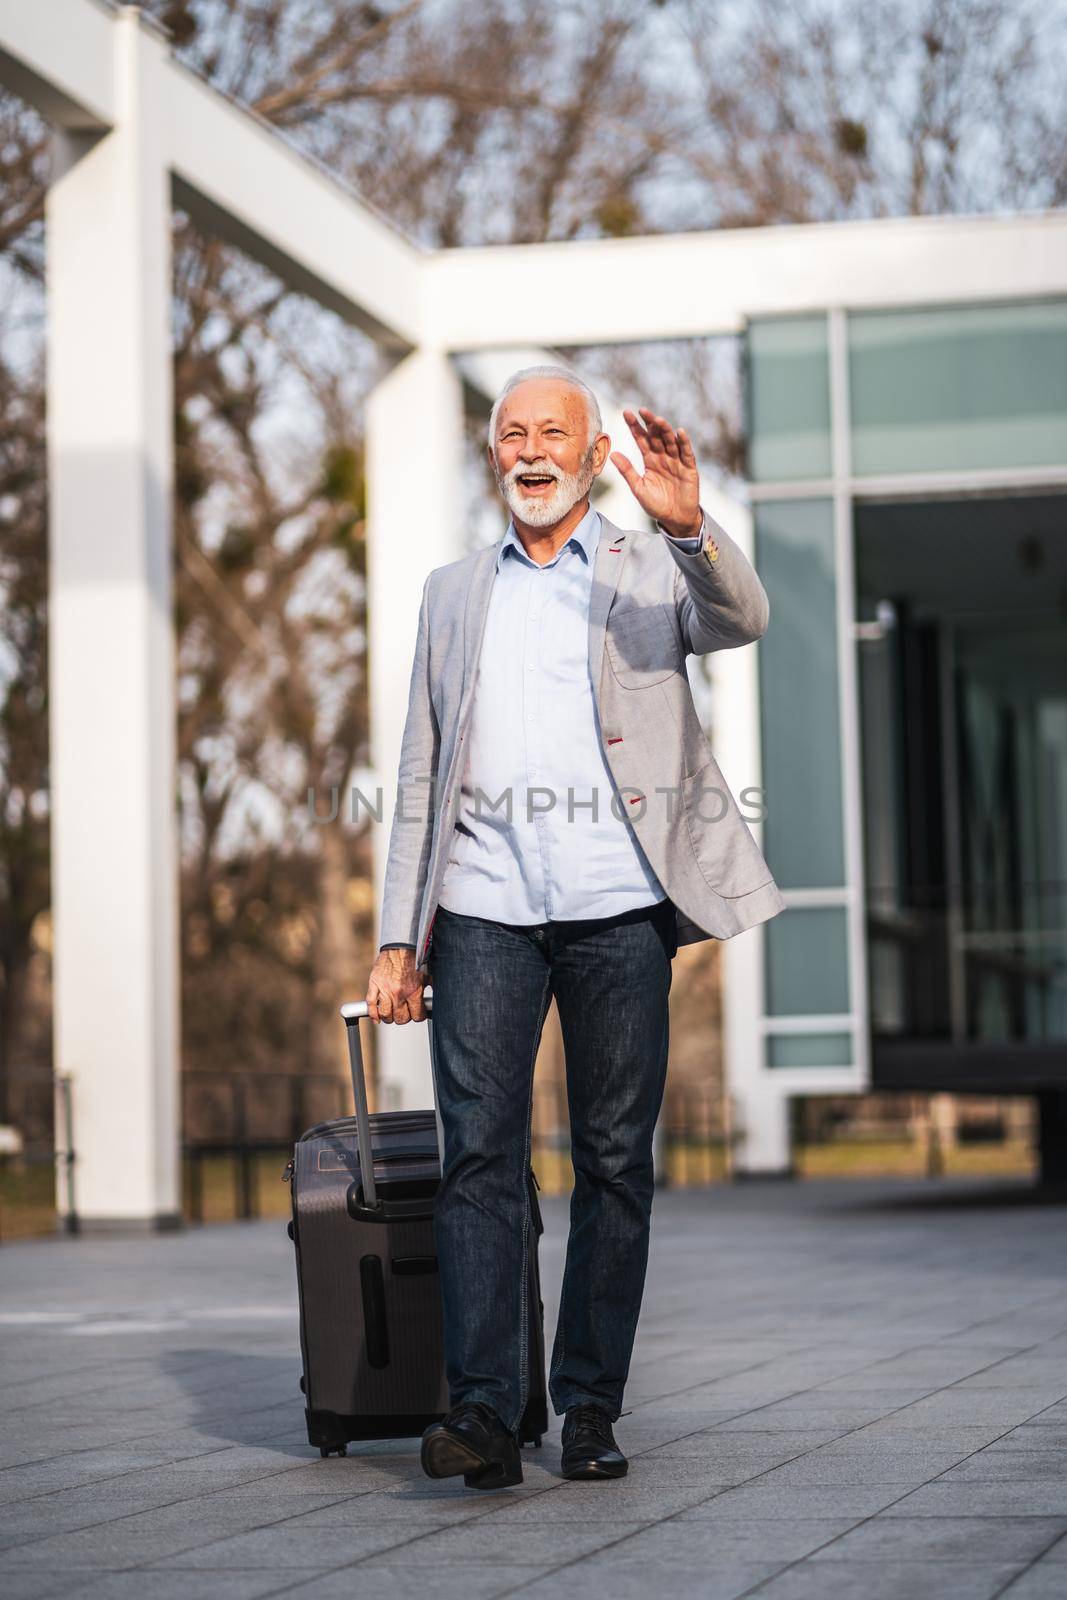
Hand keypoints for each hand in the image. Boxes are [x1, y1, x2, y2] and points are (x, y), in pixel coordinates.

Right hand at [366, 948, 427, 1024]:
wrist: (400, 943)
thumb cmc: (414, 956)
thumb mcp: (428, 973)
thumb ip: (433, 987)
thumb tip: (439, 999)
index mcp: (414, 990)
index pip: (416, 1016)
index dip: (419, 1016)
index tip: (419, 1013)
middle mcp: (398, 992)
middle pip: (401, 1018)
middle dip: (405, 1017)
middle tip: (406, 1012)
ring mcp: (385, 989)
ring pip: (385, 1014)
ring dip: (390, 1017)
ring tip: (393, 1014)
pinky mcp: (374, 984)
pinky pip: (370, 1004)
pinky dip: (373, 1014)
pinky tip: (377, 1018)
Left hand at [611, 408, 701, 538]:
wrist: (675, 519)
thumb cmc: (656, 504)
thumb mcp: (638, 488)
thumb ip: (627, 471)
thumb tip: (612, 454)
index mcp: (650, 460)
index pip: (641, 439)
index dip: (635, 426)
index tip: (627, 413)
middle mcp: (663, 457)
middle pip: (656, 436)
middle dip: (650, 423)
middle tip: (643, 410)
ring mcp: (677, 461)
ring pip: (670, 441)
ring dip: (665, 430)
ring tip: (658, 420)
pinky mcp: (689, 469)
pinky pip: (686, 453)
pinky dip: (684, 442)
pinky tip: (679, 432)